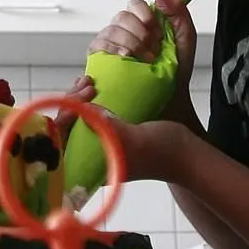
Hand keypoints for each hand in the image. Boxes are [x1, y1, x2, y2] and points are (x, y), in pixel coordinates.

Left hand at [47, 74, 183, 182]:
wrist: (186, 153)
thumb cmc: (163, 152)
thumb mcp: (135, 139)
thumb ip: (110, 128)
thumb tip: (84, 110)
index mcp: (92, 167)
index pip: (61, 146)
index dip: (62, 122)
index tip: (77, 102)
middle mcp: (90, 158)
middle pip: (65, 130)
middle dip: (70, 104)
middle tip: (87, 86)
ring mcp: (99, 145)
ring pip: (75, 120)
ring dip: (77, 99)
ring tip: (88, 81)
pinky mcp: (108, 134)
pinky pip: (88, 115)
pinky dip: (86, 100)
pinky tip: (90, 85)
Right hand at [88, 0, 196, 70]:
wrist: (170, 97)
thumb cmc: (176, 70)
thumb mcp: (186, 37)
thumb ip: (178, 11)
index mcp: (142, 21)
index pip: (135, 4)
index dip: (146, 16)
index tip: (158, 33)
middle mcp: (124, 29)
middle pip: (123, 16)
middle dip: (141, 34)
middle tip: (154, 51)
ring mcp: (110, 43)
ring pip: (112, 30)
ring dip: (132, 44)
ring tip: (145, 60)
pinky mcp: (99, 58)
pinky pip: (98, 44)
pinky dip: (113, 49)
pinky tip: (125, 57)